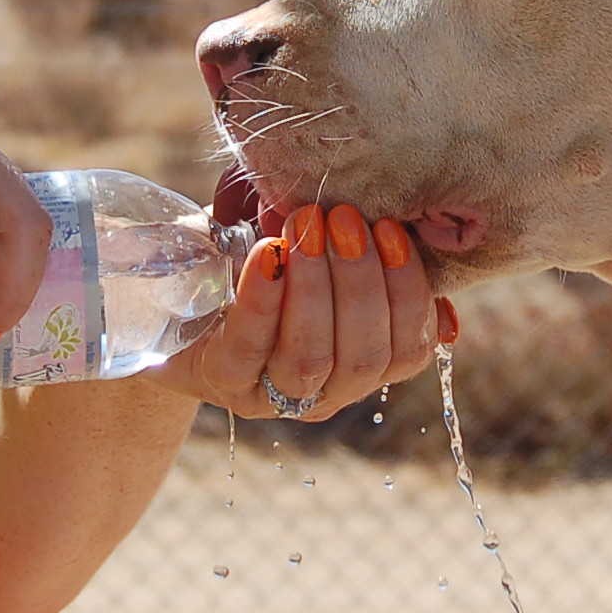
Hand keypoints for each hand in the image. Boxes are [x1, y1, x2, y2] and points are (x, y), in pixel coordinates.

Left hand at [155, 203, 448, 419]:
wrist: (174, 294)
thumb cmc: (258, 265)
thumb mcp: (321, 260)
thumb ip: (372, 264)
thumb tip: (438, 281)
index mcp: (361, 368)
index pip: (407, 350)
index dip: (408, 292)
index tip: (391, 228)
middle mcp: (322, 394)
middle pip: (362, 356)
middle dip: (360, 282)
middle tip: (343, 217)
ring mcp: (268, 395)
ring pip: (310, 359)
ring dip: (316, 286)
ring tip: (308, 224)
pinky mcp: (218, 380)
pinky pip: (247, 347)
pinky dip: (264, 298)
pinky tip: (269, 253)